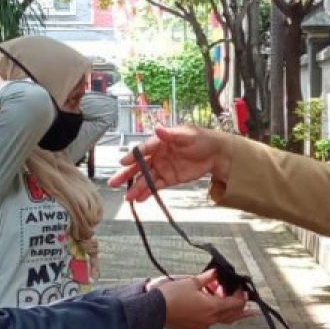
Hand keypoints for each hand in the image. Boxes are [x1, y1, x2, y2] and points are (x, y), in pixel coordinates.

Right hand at [107, 125, 231, 200]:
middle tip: (113, 183)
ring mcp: (162, 168)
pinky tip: (139, 199)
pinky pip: (156, 186)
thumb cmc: (201, 139)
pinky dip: (148, 193)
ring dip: (136, 187)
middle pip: (139, 166)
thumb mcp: (187, 134)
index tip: (123, 162)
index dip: (133, 156)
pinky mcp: (169, 179)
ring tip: (127, 198)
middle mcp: (157, 156)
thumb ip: (171, 134)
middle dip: (126, 174)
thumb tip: (158, 128)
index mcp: (159, 142)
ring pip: (146, 179)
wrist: (215, 154)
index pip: (143, 150)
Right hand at [155, 270, 250, 328]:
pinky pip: (208, 322)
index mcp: (213, 308)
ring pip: (220, 320)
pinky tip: (209, 308)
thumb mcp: (192, 282)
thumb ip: (207, 278)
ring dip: (225, 311)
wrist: (154, 311)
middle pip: (232, 316)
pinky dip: (212, 315)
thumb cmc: (171, 296)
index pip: (236, 304)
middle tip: (250, 308)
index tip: (243, 291)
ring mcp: (201, 326)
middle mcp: (210, 319)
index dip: (241, 297)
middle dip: (241, 309)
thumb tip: (215, 273)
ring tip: (227, 304)